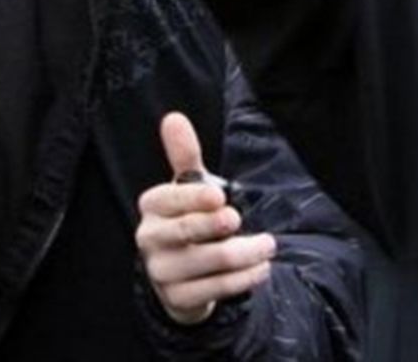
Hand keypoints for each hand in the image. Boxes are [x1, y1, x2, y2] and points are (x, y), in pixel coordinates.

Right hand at [135, 113, 275, 324]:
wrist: (180, 276)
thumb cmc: (188, 220)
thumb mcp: (188, 188)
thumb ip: (185, 156)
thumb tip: (173, 117)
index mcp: (151, 207)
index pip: (169, 200)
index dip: (194, 199)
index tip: (220, 196)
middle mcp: (149, 239)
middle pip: (185, 232)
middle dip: (216, 226)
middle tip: (239, 219)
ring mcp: (161, 272)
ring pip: (208, 262)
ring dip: (245, 253)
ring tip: (268, 245)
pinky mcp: (177, 299)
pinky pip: (216, 289)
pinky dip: (244, 278)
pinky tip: (261, 268)